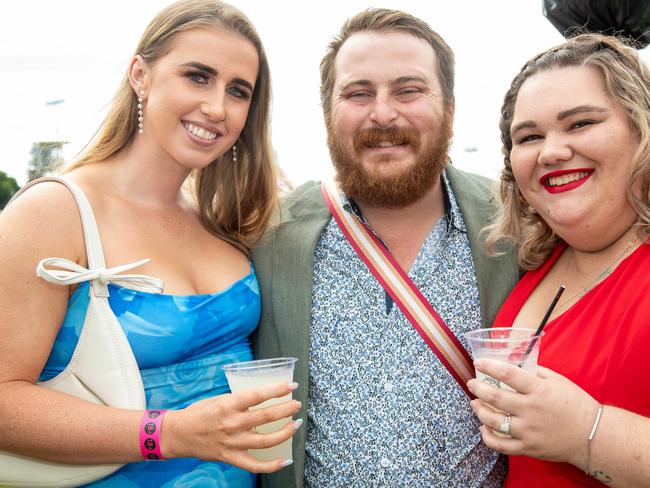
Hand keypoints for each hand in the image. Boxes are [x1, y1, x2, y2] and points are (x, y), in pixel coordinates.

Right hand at [163, 381, 301, 472]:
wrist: (179, 434)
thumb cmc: (200, 413)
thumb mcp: (219, 399)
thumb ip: (240, 400)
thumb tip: (263, 396)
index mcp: (228, 405)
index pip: (258, 395)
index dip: (277, 390)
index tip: (291, 386)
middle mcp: (232, 424)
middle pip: (266, 417)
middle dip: (286, 409)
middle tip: (296, 405)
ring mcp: (233, 443)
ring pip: (266, 441)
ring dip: (285, 432)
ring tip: (296, 424)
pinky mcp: (231, 457)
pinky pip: (255, 465)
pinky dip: (272, 465)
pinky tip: (285, 460)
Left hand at [467, 359, 598, 466]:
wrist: (593, 436)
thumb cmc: (575, 404)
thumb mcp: (558, 381)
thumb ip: (535, 372)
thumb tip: (513, 363)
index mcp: (539, 390)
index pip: (508, 374)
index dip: (489, 366)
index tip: (478, 362)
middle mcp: (531, 410)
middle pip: (495, 397)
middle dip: (477, 388)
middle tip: (471, 383)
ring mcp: (528, 431)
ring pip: (493, 420)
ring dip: (479, 410)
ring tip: (475, 403)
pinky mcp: (528, 448)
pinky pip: (501, 445)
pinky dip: (487, 437)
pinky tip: (483, 427)